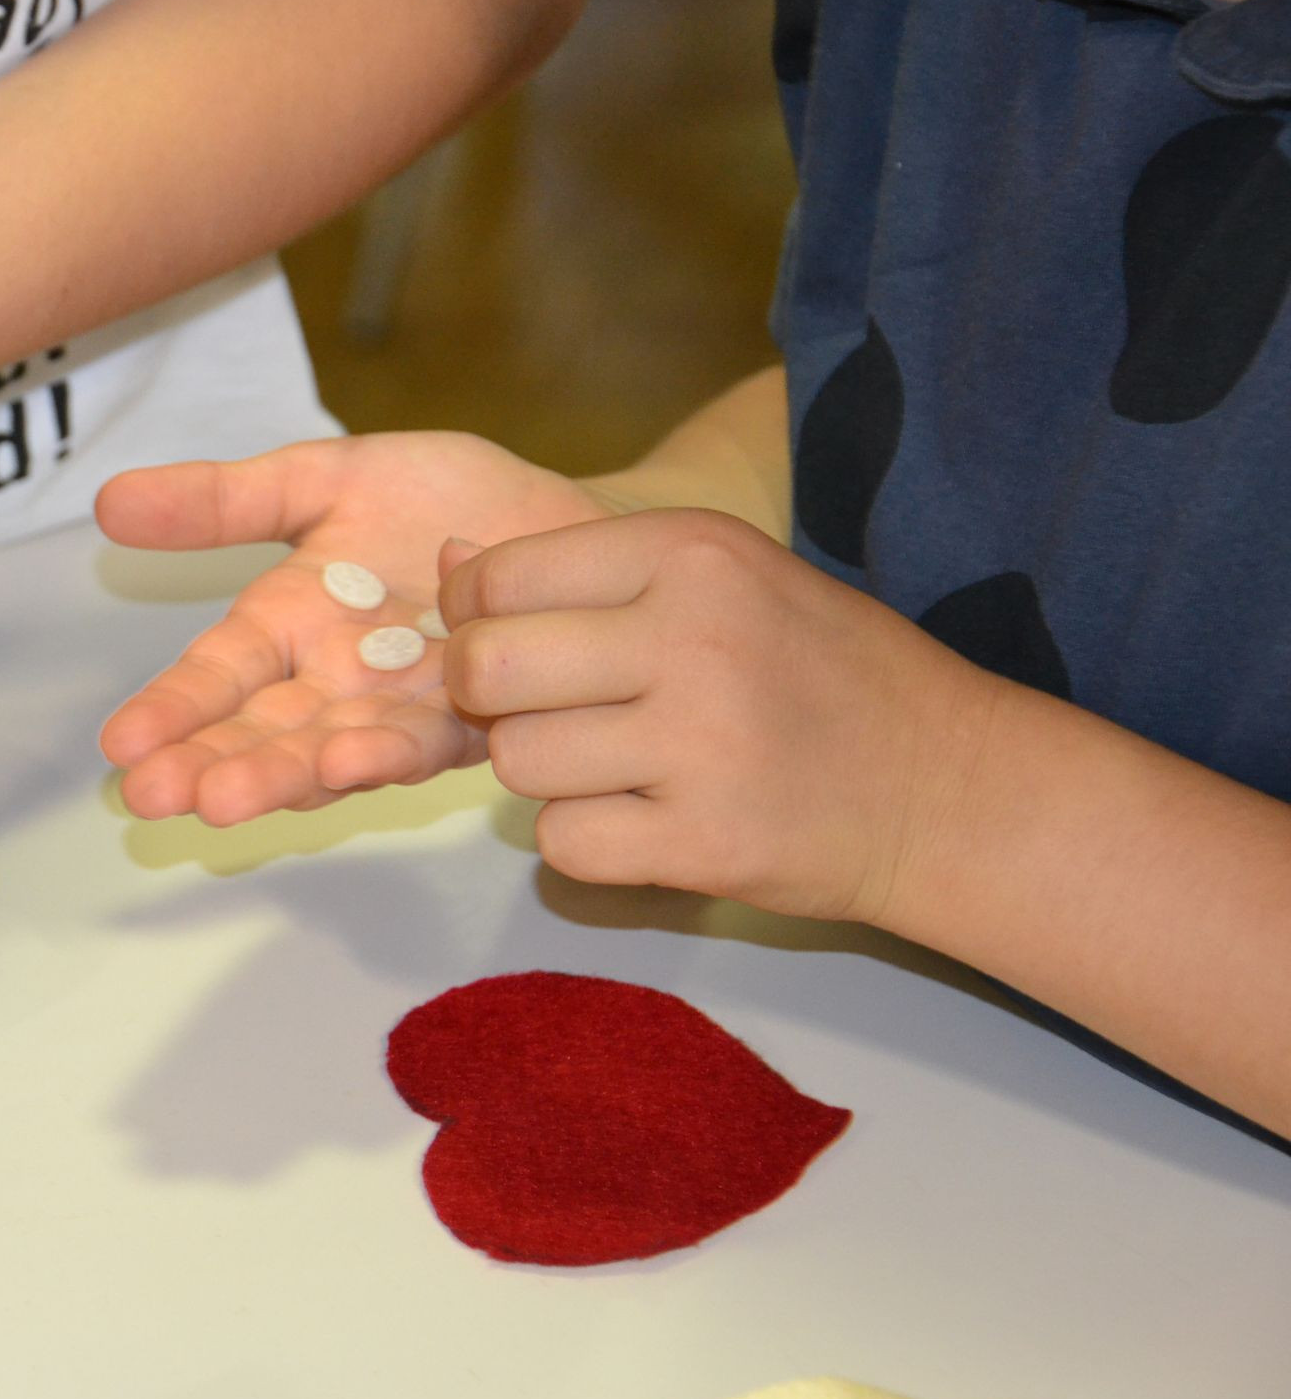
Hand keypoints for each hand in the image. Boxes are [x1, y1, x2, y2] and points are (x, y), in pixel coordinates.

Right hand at [97, 430, 615, 824]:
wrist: (567, 523)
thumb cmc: (446, 500)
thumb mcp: (322, 479)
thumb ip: (224, 499)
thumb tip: (107, 501)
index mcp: (289, 626)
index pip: (216, 676)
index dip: (170, 709)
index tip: (119, 743)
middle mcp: (335, 684)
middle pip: (261, 731)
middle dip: (208, 764)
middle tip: (153, 796)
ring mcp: (401, 709)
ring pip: (330, 750)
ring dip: (278, 777)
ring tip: (227, 800)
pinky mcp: (474, 720)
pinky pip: (425, 740)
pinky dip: (384, 751)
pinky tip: (348, 758)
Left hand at [438, 508, 1001, 920]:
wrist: (950, 786)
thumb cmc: (820, 672)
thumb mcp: (724, 578)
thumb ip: (586, 570)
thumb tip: (448, 564)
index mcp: (693, 553)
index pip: (499, 577)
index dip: (473, 617)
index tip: (503, 640)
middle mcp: (694, 638)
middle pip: (487, 670)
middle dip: (488, 699)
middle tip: (540, 711)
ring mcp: (701, 747)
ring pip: (516, 763)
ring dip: (544, 772)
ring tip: (617, 765)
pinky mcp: (705, 844)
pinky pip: (562, 844)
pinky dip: (584, 841)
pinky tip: (644, 819)